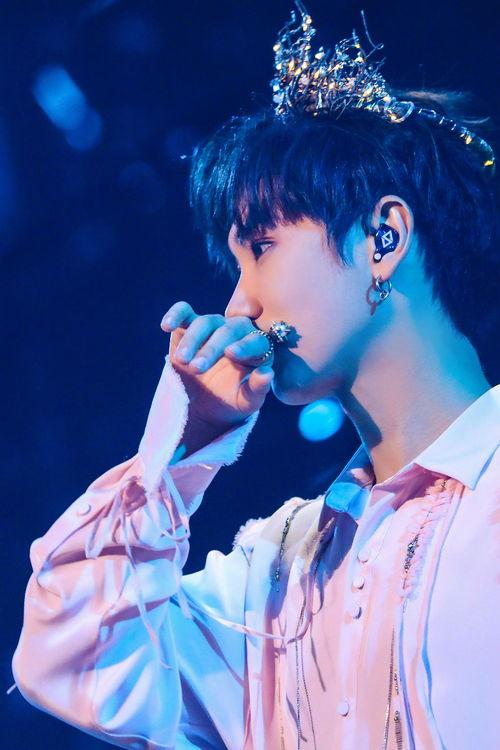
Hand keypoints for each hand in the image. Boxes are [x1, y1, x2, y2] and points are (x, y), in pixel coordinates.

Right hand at [160, 301, 274, 434]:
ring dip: (192, 340)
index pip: (256, 341)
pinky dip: (176, 314)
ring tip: (182, 360)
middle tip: (197, 368)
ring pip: (205, 322)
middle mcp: (237, 332)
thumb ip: (257, 389)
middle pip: (228, 330)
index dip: (244, 346)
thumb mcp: (246, 402)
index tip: (230, 354)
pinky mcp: (190, 325)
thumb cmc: (231, 400)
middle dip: (211, 348)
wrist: (205, 403)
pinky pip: (184, 312)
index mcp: (258, 349)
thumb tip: (267, 373)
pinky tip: (167, 325)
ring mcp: (214, 327)